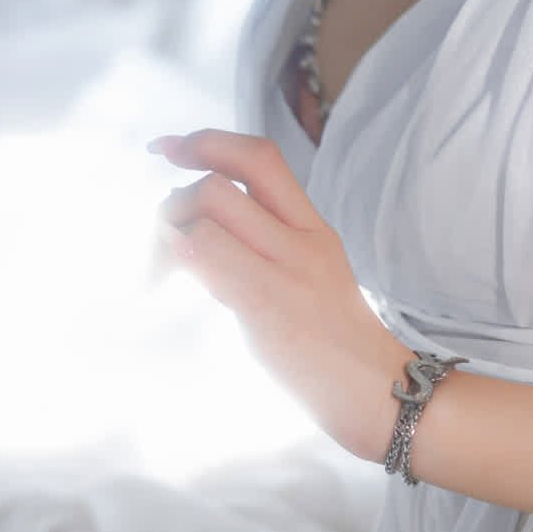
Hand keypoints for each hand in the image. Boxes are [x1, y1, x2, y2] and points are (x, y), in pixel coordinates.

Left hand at [150, 129, 410, 462]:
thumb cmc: (330, 344)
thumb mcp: (310, 276)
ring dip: (164, 235)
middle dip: (171, 204)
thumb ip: (265, 244)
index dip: (207, 142)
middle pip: (218, 183)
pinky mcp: (266, 301)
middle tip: (160, 247)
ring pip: (204, 211)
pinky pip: (202, 252)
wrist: (373, 389)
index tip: (168, 150)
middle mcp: (302, 239)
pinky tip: (163, 285)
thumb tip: (192, 214)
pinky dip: (170, 259)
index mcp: (314, 228)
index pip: (260, 157)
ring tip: (159, 274)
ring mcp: (286, 269)